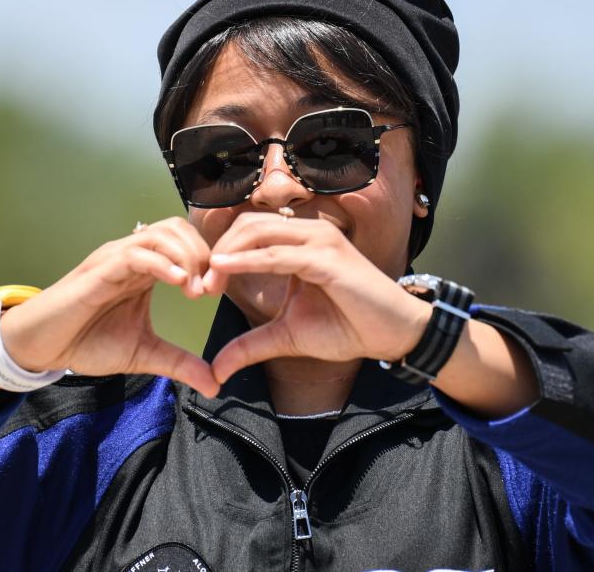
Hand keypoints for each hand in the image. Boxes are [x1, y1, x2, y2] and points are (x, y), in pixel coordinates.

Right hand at [0, 217, 219, 396]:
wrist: (43, 348)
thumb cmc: (88, 343)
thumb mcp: (144, 355)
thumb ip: (180, 364)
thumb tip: (215, 384)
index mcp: (147, 269)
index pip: (186, 242)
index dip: (209, 262)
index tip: (220, 293)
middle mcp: (133, 256)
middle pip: (178, 228)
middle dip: (203, 254)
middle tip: (211, 290)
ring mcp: (115, 259)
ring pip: (160, 233)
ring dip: (186, 257)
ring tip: (196, 290)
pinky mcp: (100, 270)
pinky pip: (136, 253)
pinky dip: (162, 263)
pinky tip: (179, 284)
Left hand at [203, 212, 431, 382]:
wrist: (392, 334)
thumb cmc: (348, 327)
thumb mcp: (287, 336)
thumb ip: (251, 345)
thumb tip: (216, 368)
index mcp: (299, 242)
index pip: (249, 233)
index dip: (221, 254)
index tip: (201, 287)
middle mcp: (309, 233)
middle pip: (248, 225)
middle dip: (219, 251)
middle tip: (200, 285)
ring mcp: (320, 241)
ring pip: (259, 232)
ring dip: (228, 254)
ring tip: (208, 280)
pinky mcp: (327, 259)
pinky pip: (278, 254)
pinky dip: (248, 260)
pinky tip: (225, 270)